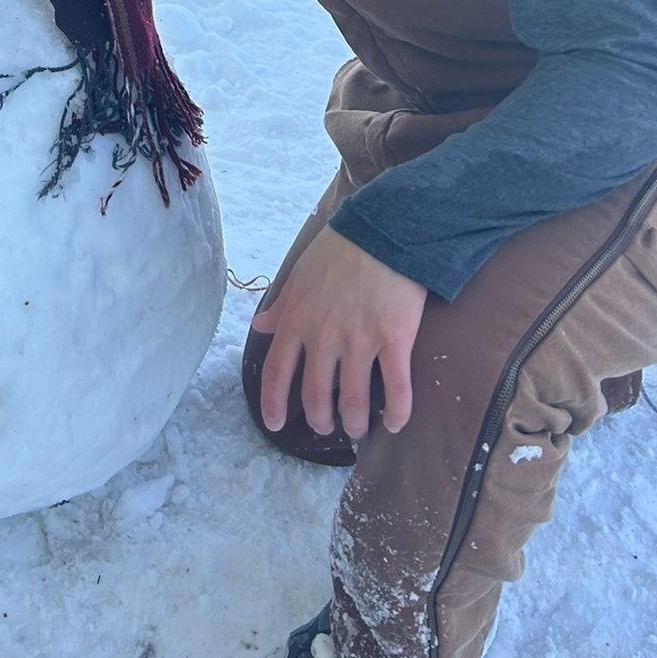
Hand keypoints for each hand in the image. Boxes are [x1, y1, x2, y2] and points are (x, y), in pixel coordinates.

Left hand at [251, 227, 426, 440]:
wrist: (384, 228)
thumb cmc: (340, 250)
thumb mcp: (300, 274)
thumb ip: (282, 306)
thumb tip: (259, 327)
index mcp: (298, 319)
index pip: (277, 371)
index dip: (274, 404)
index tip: (276, 425)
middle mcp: (324, 335)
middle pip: (316, 394)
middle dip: (320, 420)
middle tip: (326, 427)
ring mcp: (360, 339)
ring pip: (354, 399)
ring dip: (354, 422)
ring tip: (357, 429)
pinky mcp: (395, 338)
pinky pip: (396, 387)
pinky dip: (397, 413)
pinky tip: (396, 424)